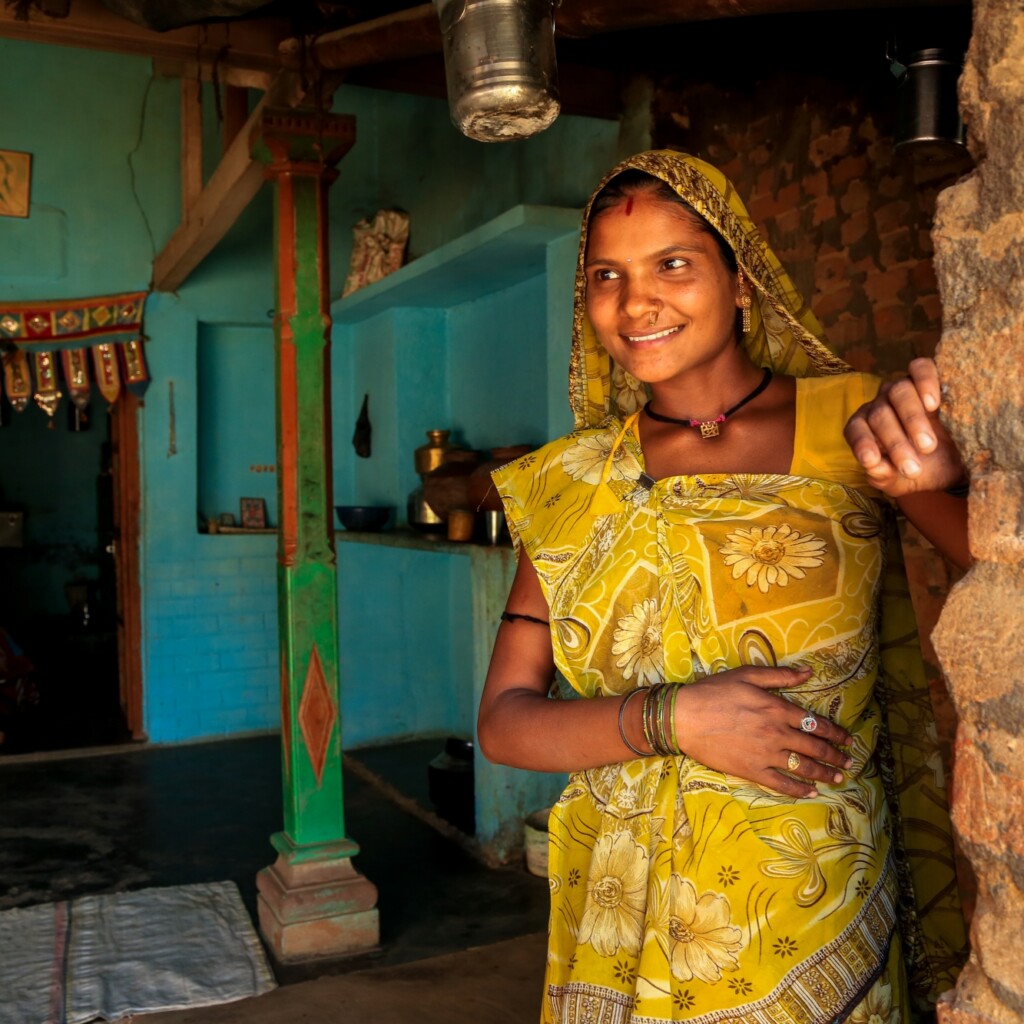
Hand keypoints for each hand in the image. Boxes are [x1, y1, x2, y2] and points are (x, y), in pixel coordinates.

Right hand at [675, 665, 852, 798]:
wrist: (685, 717)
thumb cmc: (713, 692)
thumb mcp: (747, 675)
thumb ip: (780, 675)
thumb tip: (808, 672)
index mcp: (777, 709)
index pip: (815, 722)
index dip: (835, 732)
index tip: (847, 739)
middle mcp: (777, 733)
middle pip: (814, 747)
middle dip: (835, 755)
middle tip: (848, 762)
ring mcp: (765, 755)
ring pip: (803, 767)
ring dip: (824, 773)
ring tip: (837, 778)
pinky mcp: (752, 771)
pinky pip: (782, 784)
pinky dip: (799, 790)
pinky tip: (811, 792)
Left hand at [844, 357, 964, 496]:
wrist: (962, 462)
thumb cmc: (925, 470)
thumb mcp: (902, 482)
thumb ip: (883, 476)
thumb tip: (873, 467)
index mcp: (867, 428)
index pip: (856, 429)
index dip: (861, 443)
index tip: (871, 461)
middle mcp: (882, 404)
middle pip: (880, 414)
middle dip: (894, 443)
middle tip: (912, 468)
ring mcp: (904, 387)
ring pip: (899, 391)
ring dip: (912, 419)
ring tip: (927, 446)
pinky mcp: (929, 375)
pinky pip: (921, 368)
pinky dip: (925, 381)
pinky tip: (933, 404)